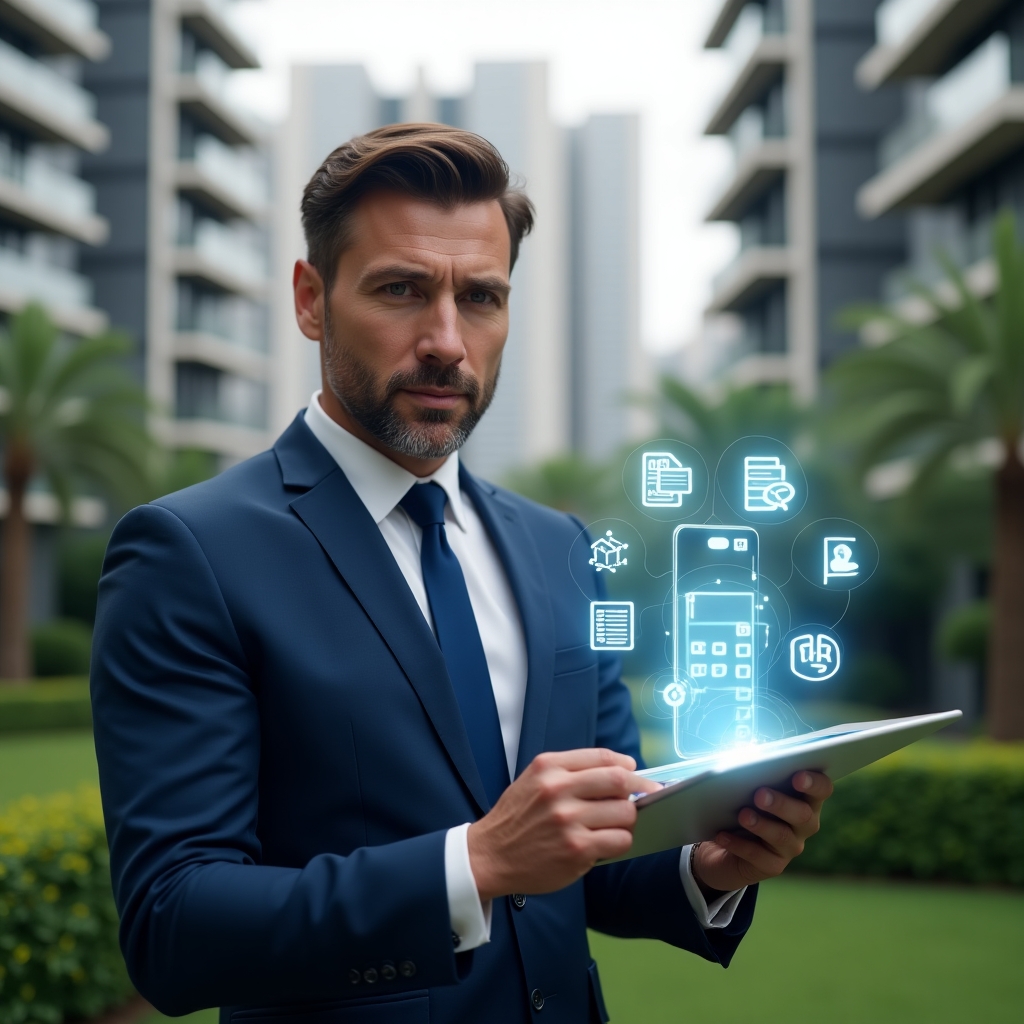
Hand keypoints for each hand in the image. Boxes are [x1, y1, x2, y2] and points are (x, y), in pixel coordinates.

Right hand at [467, 748, 660, 901]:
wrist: (489, 855)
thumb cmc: (516, 818)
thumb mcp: (533, 780)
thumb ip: (570, 772)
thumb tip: (620, 772)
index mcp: (548, 767)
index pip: (601, 757)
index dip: (625, 765)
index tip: (634, 771)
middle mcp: (558, 790)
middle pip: (618, 781)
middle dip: (639, 788)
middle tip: (646, 794)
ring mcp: (568, 821)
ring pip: (624, 813)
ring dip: (628, 819)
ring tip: (617, 824)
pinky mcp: (576, 850)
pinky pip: (619, 841)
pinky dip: (620, 841)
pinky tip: (607, 843)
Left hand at [693, 770, 833, 892]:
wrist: (728, 844)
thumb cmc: (746, 804)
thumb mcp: (752, 788)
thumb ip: (757, 775)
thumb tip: (743, 762)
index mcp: (805, 799)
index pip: (822, 789)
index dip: (815, 783)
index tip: (798, 776)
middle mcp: (804, 824)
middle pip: (803, 814)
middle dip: (781, 804)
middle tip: (760, 794)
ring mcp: (790, 847)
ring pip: (781, 836)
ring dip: (761, 825)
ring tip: (743, 815)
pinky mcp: (773, 865)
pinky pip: (758, 856)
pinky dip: (738, 844)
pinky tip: (722, 835)